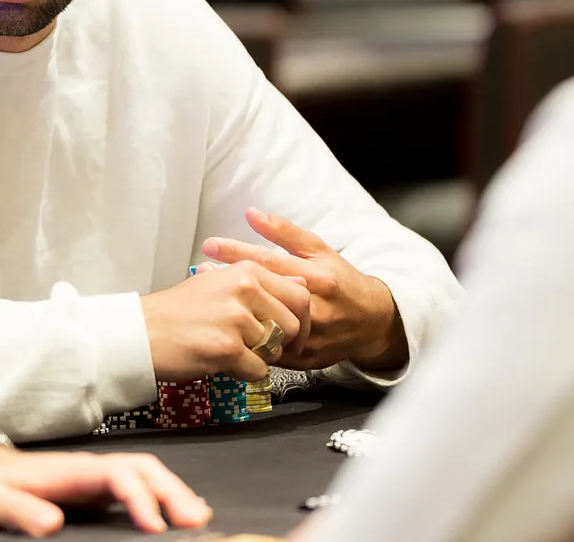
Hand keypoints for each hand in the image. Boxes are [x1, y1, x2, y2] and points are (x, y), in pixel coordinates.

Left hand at [0, 443, 212, 536]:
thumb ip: (19, 511)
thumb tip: (51, 523)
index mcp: (68, 470)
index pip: (116, 475)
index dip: (140, 498)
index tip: (155, 526)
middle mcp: (87, 470)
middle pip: (142, 470)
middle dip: (171, 491)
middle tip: (194, 521)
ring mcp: (92, 480)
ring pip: (144, 476)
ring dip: (172, 493)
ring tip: (196, 519)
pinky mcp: (93, 492)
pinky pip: (135, 489)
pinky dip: (160, 499)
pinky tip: (174, 516)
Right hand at [140, 260, 308, 382]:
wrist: (143, 332)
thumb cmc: (179, 310)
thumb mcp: (220, 282)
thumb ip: (261, 284)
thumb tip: (302, 285)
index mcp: (247, 270)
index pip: (300, 295)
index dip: (301, 320)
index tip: (292, 335)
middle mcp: (245, 289)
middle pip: (293, 325)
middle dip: (283, 344)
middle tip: (260, 350)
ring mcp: (236, 319)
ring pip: (275, 350)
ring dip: (258, 358)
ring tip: (230, 351)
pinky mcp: (228, 348)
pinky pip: (259, 370)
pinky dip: (245, 373)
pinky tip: (222, 363)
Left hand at [203, 209, 406, 372]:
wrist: (372, 322)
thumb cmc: (342, 281)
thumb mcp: (319, 250)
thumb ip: (285, 233)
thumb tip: (251, 213)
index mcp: (319, 278)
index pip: (270, 262)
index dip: (237, 252)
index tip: (210, 245)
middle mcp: (315, 308)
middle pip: (265, 295)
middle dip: (230, 284)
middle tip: (201, 274)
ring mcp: (311, 337)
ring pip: (266, 327)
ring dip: (236, 314)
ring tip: (210, 301)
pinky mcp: (306, 360)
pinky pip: (271, 352)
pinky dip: (248, 340)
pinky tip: (227, 330)